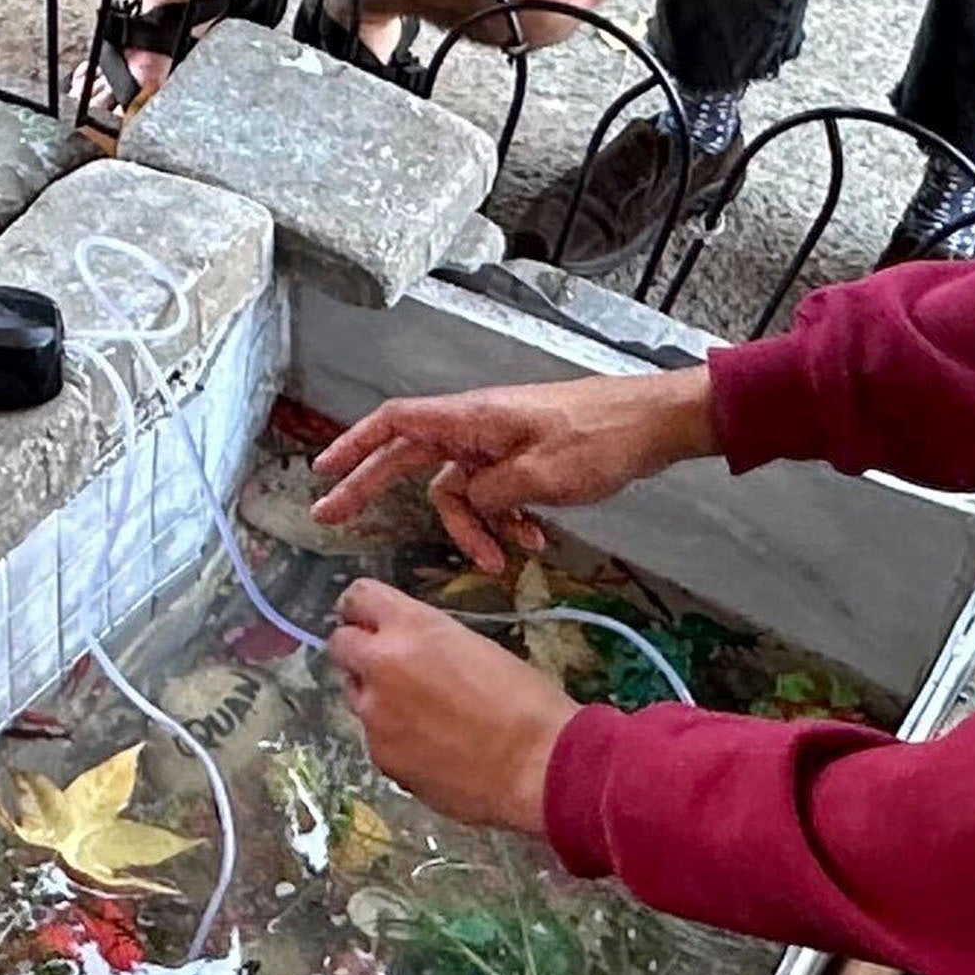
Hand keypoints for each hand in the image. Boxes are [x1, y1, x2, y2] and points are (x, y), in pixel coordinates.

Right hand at [312, 364, 720, 566]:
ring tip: (502, 557)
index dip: (353, 444)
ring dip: (475, 528)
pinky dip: (506, 521)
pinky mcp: (523, 461)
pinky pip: (495, 496)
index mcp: (471, 418)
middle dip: (373, 489)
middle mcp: (475, 428)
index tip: (322, 471)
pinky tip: (534, 540)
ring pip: (461, 491)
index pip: (395, 423)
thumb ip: (489, 493)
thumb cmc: (597, 439)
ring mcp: (499, 445)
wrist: (652, 427)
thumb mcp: (540, 474)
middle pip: (410, 458)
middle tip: (333, 521)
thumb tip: (464, 502)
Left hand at [327, 580, 574, 842]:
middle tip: (387, 665)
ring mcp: (375, 717)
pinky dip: (395, 739)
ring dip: (377, 697)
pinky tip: (433, 750)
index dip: (361, 607)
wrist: (538, 768)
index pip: (358, 597)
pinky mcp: (381, 758)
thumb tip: (409, 651)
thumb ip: (429, 643)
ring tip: (421, 715)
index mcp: (413, 627)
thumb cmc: (527, 701)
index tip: (367, 617)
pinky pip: (377, 739)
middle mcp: (382, 665)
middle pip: (340, 645)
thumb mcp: (477, 647)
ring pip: (356, 696)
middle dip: (359, 651)